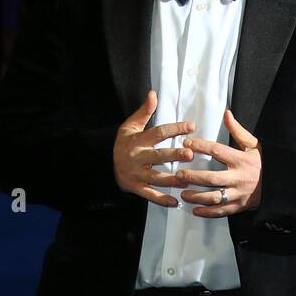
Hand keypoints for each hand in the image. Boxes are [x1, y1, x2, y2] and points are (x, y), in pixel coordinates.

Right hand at [112, 89, 194, 206]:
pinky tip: (175, 202)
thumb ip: (144, 111)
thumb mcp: (130, 125)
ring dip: (172, 180)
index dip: (175, 129)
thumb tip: (153, 93)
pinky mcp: (136, 187)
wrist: (104, 164)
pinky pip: (150, 195)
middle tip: (189, 154)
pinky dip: (162, 200)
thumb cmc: (123, 143)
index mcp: (138, 140)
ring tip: (187, 179)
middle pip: (158, 156)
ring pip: (156, 178)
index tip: (191, 126)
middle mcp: (138, 157)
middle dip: (174, 155)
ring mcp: (136, 174)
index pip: (158, 132)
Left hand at [174, 108, 261, 215]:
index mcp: (241, 160)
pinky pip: (221, 211)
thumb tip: (226, 114)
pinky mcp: (239, 206)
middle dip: (193, 177)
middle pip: (212, 178)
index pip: (217, 151)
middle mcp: (238, 178)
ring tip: (183, 194)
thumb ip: (237, 130)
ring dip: (197, 197)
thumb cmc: (263, 163)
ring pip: (214, 197)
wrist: (279, 184)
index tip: (187, 144)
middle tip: (178, 175)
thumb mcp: (253, 144)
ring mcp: (238, 194)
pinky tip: (195, 210)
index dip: (200, 146)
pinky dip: (207, 212)